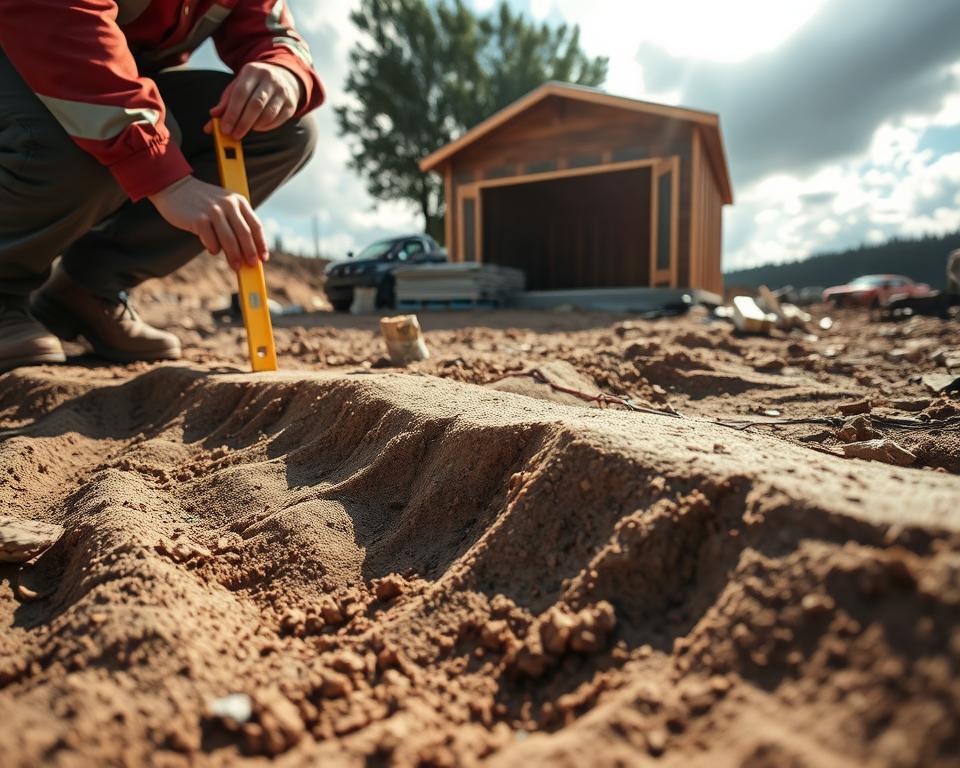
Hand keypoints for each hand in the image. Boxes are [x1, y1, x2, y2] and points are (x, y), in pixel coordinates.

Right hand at [149, 176, 267, 269]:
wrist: (174, 187)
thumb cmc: (202, 202)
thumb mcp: (223, 204)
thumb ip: (235, 222)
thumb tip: (247, 251)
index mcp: (238, 201)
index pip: (255, 226)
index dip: (261, 244)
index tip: (263, 258)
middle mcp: (228, 204)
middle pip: (245, 234)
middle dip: (250, 253)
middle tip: (251, 266)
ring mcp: (213, 211)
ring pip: (230, 240)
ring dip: (234, 256)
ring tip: (236, 267)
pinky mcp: (198, 219)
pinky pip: (211, 241)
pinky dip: (214, 249)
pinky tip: (213, 251)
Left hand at [204, 62, 301, 139]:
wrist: (283, 76)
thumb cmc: (254, 85)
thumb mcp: (238, 87)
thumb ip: (225, 103)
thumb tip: (212, 120)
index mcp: (251, 71)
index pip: (240, 94)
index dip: (232, 113)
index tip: (225, 129)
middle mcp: (268, 78)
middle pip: (255, 105)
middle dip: (243, 123)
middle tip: (234, 135)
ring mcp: (282, 91)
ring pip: (268, 113)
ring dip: (255, 126)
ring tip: (247, 129)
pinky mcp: (291, 103)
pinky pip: (278, 119)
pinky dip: (266, 127)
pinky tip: (258, 127)